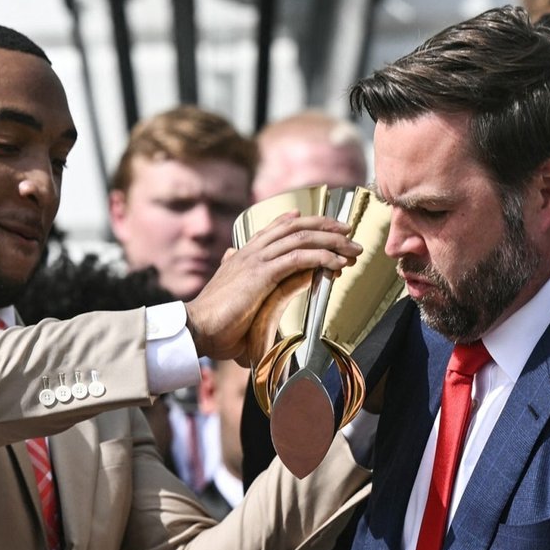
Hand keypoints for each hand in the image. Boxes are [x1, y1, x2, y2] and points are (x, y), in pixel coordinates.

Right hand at [185, 213, 360, 360]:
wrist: (197, 329)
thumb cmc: (213, 324)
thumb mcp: (228, 296)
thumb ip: (236, 281)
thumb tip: (233, 266)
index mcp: (241, 256)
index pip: (274, 229)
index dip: (298, 221)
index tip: (320, 221)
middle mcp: (249, 252)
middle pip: (294, 227)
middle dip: (325, 226)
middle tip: (348, 231)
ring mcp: (256, 261)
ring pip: (301, 238)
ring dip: (331, 241)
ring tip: (352, 248)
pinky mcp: (262, 274)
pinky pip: (299, 258)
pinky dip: (322, 257)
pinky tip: (338, 262)